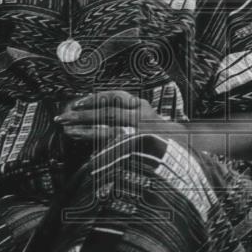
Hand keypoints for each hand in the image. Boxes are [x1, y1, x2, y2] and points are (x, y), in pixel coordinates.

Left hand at [55, 90, 181, 144]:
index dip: (93, 99)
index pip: (113, 97)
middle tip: (62, 117)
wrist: (189, 149)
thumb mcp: (147, 114)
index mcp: (141, 106)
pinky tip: (88, 155)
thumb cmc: (161, 133)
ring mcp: (141, 134)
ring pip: (108, 130)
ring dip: (86, 131)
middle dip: (82, 115)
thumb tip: (93, 108)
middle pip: (106, 113)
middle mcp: (141, 117)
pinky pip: (116, 150)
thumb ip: (127, 110)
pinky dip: (101, 152)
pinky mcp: (140, 150)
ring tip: (68, 131)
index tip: (76, 103)